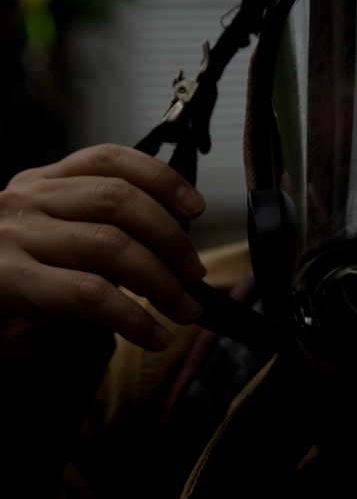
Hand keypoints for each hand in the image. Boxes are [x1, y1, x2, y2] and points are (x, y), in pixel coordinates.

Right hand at [0, 145, 206, 359]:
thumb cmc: (24, 300)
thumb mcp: (62, 251)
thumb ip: (104, 232)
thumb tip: (173, 240)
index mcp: (39, 186)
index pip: (108, 161)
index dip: (159, 178)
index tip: (195, 206)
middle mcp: (24, 203)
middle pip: (116, 198)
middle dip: (169, 236)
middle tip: (194, 273)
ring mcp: (14, 240)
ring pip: (110, 244)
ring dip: (160, 281)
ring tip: (183, 310)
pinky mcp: (12, 284)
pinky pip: (92, 294)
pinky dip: (134, 319)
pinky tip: (155, 336)